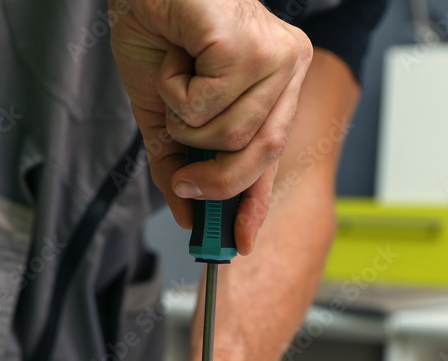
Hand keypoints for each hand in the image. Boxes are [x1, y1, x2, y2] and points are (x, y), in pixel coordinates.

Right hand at [110, 0, 312, 254]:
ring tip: (176, 80)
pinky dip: (175, 91)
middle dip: (212, 179)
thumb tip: (186, 216)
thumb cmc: (158, 31)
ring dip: (183, 119)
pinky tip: (177, 57)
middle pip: (260, 155)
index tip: (242, 241)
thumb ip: (181, 163)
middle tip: (180, 181)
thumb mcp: (168, 113)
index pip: (274, 154)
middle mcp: (288, 67)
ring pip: (228, 135)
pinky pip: (205, 107)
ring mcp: (276, 56)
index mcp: (277, 81)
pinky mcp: (250, 46)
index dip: (256, 201)